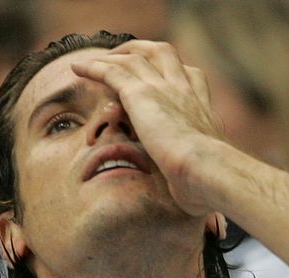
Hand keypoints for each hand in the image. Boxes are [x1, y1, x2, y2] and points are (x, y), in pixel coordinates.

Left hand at [71, 40, 225, 215]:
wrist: (208, 171)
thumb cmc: (211, 185)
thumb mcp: (205, 179)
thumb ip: (198, 181)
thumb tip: (207, 214)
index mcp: (201, 108)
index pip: (191, 77)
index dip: (175, 72)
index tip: (163, 77)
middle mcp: (184, 91)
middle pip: (163, 54)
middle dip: (143, 51)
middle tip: (125, 56)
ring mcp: (163, 89)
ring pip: (136, 57)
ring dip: (114, 56)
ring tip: (96, 60)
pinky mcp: (141, 94)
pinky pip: (111, 71)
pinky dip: (94, 66)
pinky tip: (77, 68)